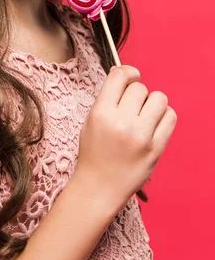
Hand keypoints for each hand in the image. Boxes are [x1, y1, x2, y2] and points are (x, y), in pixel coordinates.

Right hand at [75, 65, 176, 205]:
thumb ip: (107, 97)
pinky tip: (154, 123)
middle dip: (136, 94)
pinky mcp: (156, 148)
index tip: (129, 77)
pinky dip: (164, 116)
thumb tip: (123, 72)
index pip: (120, 77)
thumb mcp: (90, 121)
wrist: (99, 187)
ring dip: (152, 103)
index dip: (127, 72)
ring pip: (158, 98)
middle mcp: (121, 122)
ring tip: (144, 115)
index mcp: (101, 113)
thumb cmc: (93, 153)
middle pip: (140, 88)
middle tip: (131, 107)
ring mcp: (140, 136)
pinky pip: (170, 117)